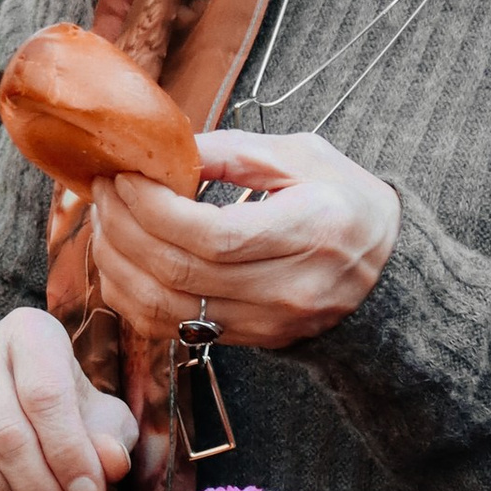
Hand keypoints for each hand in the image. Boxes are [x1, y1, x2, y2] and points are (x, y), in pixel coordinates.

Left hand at [87, 129, 398, 351]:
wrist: (387, 276)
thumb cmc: (347, 204)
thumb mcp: (306, 157)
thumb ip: (235, 152)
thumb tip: (167, 151)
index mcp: (308, 232)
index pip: (212, 235)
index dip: (154, 208)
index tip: (127, 176)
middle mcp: (284, 287)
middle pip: (178, 271)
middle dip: (124, 227)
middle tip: (103, 189)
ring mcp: (262, 322)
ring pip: (165, 307)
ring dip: (118, 262)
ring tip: (104, 219)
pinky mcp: (244, 339)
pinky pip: (168, 327)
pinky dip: (131, 295)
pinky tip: (119, 259)